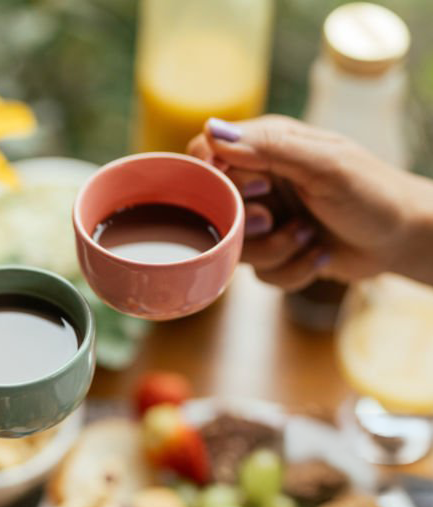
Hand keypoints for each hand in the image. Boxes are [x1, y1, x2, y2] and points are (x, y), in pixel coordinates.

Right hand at [189, 115, 432, 289]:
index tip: (248, 189)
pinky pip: (260, 274)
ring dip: (275, 250)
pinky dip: (292, 269)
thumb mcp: (324, 165)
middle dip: (247, 223)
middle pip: (213, 208)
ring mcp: (264, 220)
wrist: (401, 240)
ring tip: (308, 237)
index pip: (206, 154)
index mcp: (266, 147)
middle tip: (272, 219)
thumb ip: (269, 147)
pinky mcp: (273, 253)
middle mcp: (259, 182)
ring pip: (235, 248)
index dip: (214, 177)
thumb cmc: (372, 193)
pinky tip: (318, 255)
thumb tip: (212, 131)